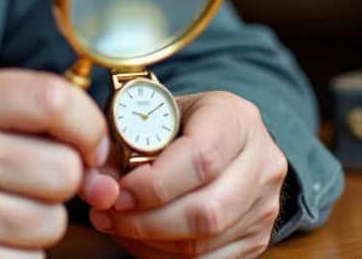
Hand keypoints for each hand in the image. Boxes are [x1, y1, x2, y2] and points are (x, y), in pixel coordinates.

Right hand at [0, 70, 112, 257]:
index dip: (87, 125)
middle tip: (27, 183)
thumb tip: (98, 154)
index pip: (54, 99)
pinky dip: (15, 258)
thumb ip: (19, 113)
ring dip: (36, 224)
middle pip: (63, 171)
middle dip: (58, 182)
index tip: (88, 144)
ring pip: (50, 224)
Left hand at [83, 91, 287, 258]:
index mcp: (236, 119)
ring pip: (205, 242)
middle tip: (108, 215)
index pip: (201, 158)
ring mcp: (266, 204)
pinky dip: (166, 257)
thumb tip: (95, 187)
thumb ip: (121, 145)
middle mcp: (262, 162)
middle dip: (147, 221)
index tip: (118, 192)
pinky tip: (141, 240)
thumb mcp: (153, 117)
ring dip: (150, 242)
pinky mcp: (258, 238)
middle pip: (207, 210)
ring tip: (118, 225)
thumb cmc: (181, 125)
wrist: (224, 141)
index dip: (154, 184)